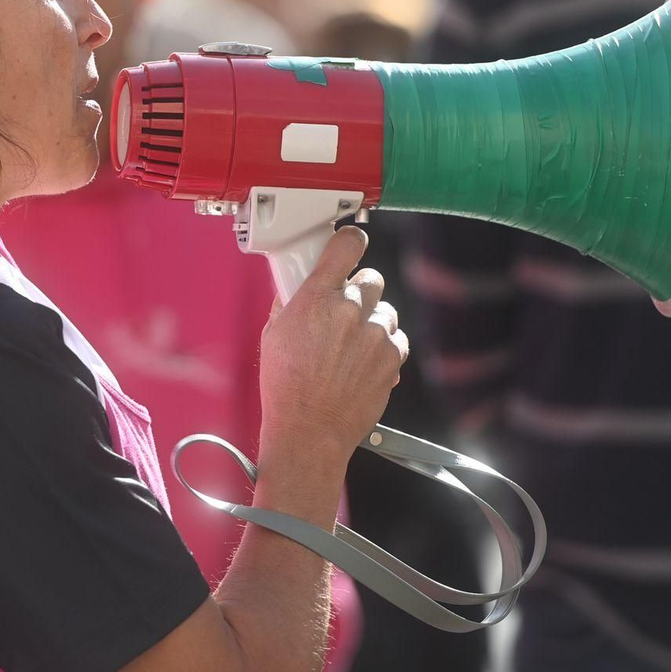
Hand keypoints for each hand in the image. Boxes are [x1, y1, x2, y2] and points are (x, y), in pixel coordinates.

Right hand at [258, 227, 407, 462]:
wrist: (310, 429)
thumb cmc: (287, 387)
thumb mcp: (274, 335)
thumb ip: (290, 306)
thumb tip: (297, 291)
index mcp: (316, 298)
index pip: (346, 246)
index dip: (350, 241)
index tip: (350, 243)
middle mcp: (349, 311)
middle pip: (371, 279)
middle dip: (359, 291)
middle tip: (346, 309)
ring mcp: (374, 335)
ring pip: (385, 311)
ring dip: (372, 322)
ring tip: (352, 345)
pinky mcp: (391, 358)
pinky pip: (396, 339)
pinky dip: (384, 347)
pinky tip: (364, 362)